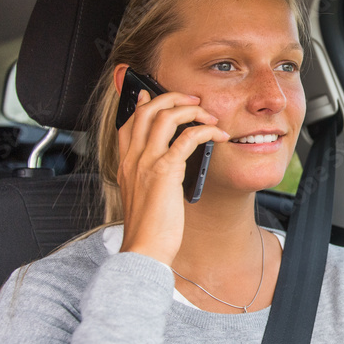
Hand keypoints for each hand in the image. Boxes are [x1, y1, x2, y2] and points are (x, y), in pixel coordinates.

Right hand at [117, 89, 229, 264]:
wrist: (143, 249)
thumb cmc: (148, 230)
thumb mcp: (143, 198)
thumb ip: (150, 179)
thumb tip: (170, 168)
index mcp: (125, 165)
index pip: (127, 123)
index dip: (139, 104)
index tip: (149, 94)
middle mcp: (133, 159)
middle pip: (146, 111)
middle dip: (171, 98)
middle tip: (192, 100)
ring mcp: (147, 163)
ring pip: (165, 116)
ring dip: (191, 110)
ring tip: (209, 115)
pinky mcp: (165, 171)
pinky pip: (187, 138)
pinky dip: (205, 130)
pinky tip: (217, 135)